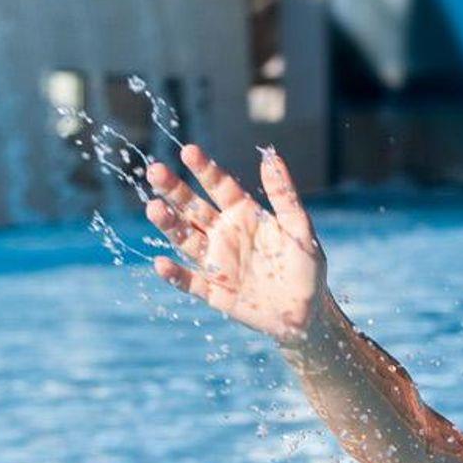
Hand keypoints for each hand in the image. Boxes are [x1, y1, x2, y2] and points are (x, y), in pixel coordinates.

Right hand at [144, 145, 327, 346]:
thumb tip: (271, 156)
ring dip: (169, 225)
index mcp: (243, 214)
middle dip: (173, 190)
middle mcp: (224, 234)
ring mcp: (217, 262)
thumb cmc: (306, 266)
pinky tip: (161, 264)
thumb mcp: (300, 227)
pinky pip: (191, 282)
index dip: (204, 169)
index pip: (219, 186)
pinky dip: (176, 275)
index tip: (188, 150)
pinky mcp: (215, 292)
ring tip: (154, 208)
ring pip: (186, 239)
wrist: (308, 312)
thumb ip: (284, 194)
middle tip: (155, 171)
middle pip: (193, 208)